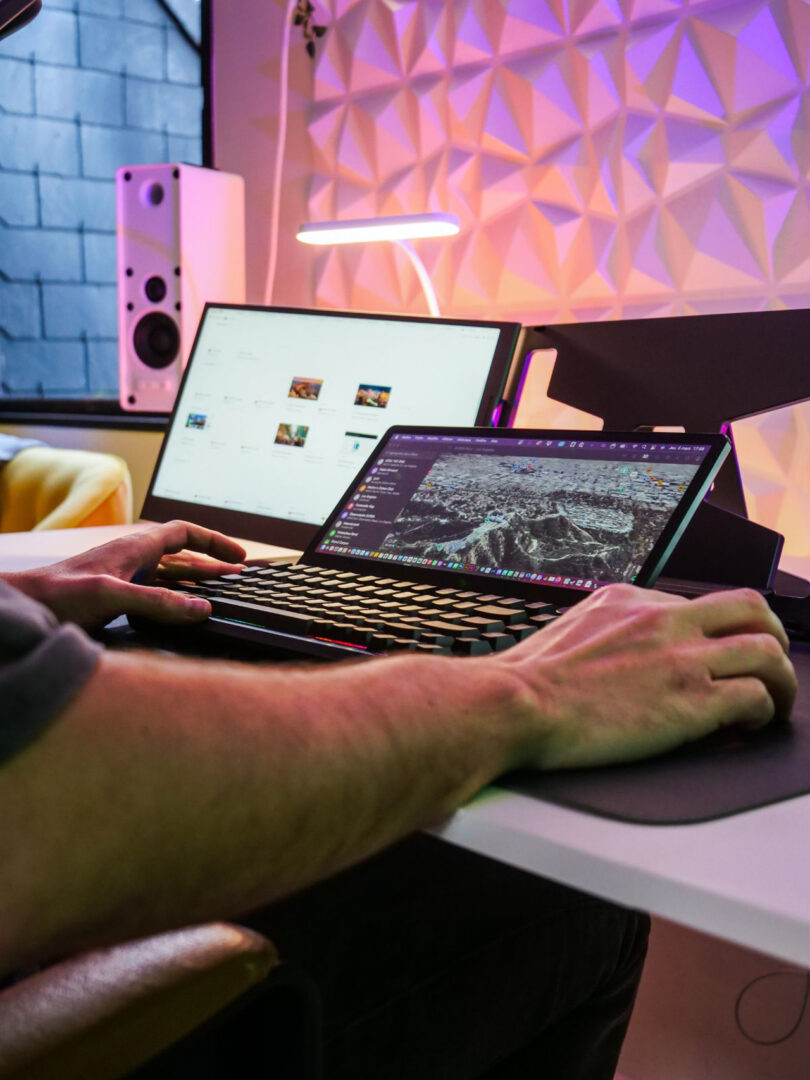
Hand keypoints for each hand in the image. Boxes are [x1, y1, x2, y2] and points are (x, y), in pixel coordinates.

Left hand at [5, 521, 245, 629]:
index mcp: (134, 549)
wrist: (22, 609)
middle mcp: (132, 561)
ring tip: (220, 591)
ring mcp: (123, 579)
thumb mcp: (110, 595)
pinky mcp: (114, 598)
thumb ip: (158, 602)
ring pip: (169, 576)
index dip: (214, 542)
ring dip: (195, 582)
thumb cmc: (57, 595)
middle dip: (211, 564)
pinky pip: (155, 594)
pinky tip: (182, 611)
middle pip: (181, 556)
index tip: (238, 557)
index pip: (184, 533)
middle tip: (238, 576)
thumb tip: (202, 608)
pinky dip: (175, 600)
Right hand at [497, 584, 796, 768]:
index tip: (716, 652)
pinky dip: (763, 712)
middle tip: (768, 661)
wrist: (516, 703)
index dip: (716, 632)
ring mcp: (680, 657)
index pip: (698, 602)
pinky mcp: (690, 699)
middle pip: (750, 609)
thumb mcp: (570, 631)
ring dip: (781, 678)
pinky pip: (756, 696)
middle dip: (770, 635)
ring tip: (774, 699)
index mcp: (630, 600)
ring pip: (767, 651)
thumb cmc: (527, 680)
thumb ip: (605, 632)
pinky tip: (748, 725)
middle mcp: (663, 620)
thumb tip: (618, 649)